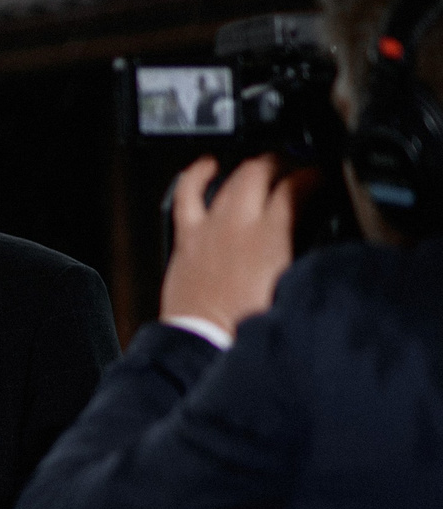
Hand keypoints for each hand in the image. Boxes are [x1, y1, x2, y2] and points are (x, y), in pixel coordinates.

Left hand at [159, 155, 313, 338]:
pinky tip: (205, 165)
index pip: (298, 186)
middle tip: (294, 170)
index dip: (314, 176)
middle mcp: (239, 223)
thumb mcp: (295, 286)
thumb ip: (306, 255)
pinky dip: (196, 175)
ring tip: (262, 165)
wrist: (206, 344)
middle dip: (283, 164)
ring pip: (232, 179)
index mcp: (272, 234)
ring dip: (249, 167)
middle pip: (263, 173)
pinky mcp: (186, 239)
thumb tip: (317, 239)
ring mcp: (210, 228)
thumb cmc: (249, 325)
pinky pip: (186, 195)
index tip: (321, 178)